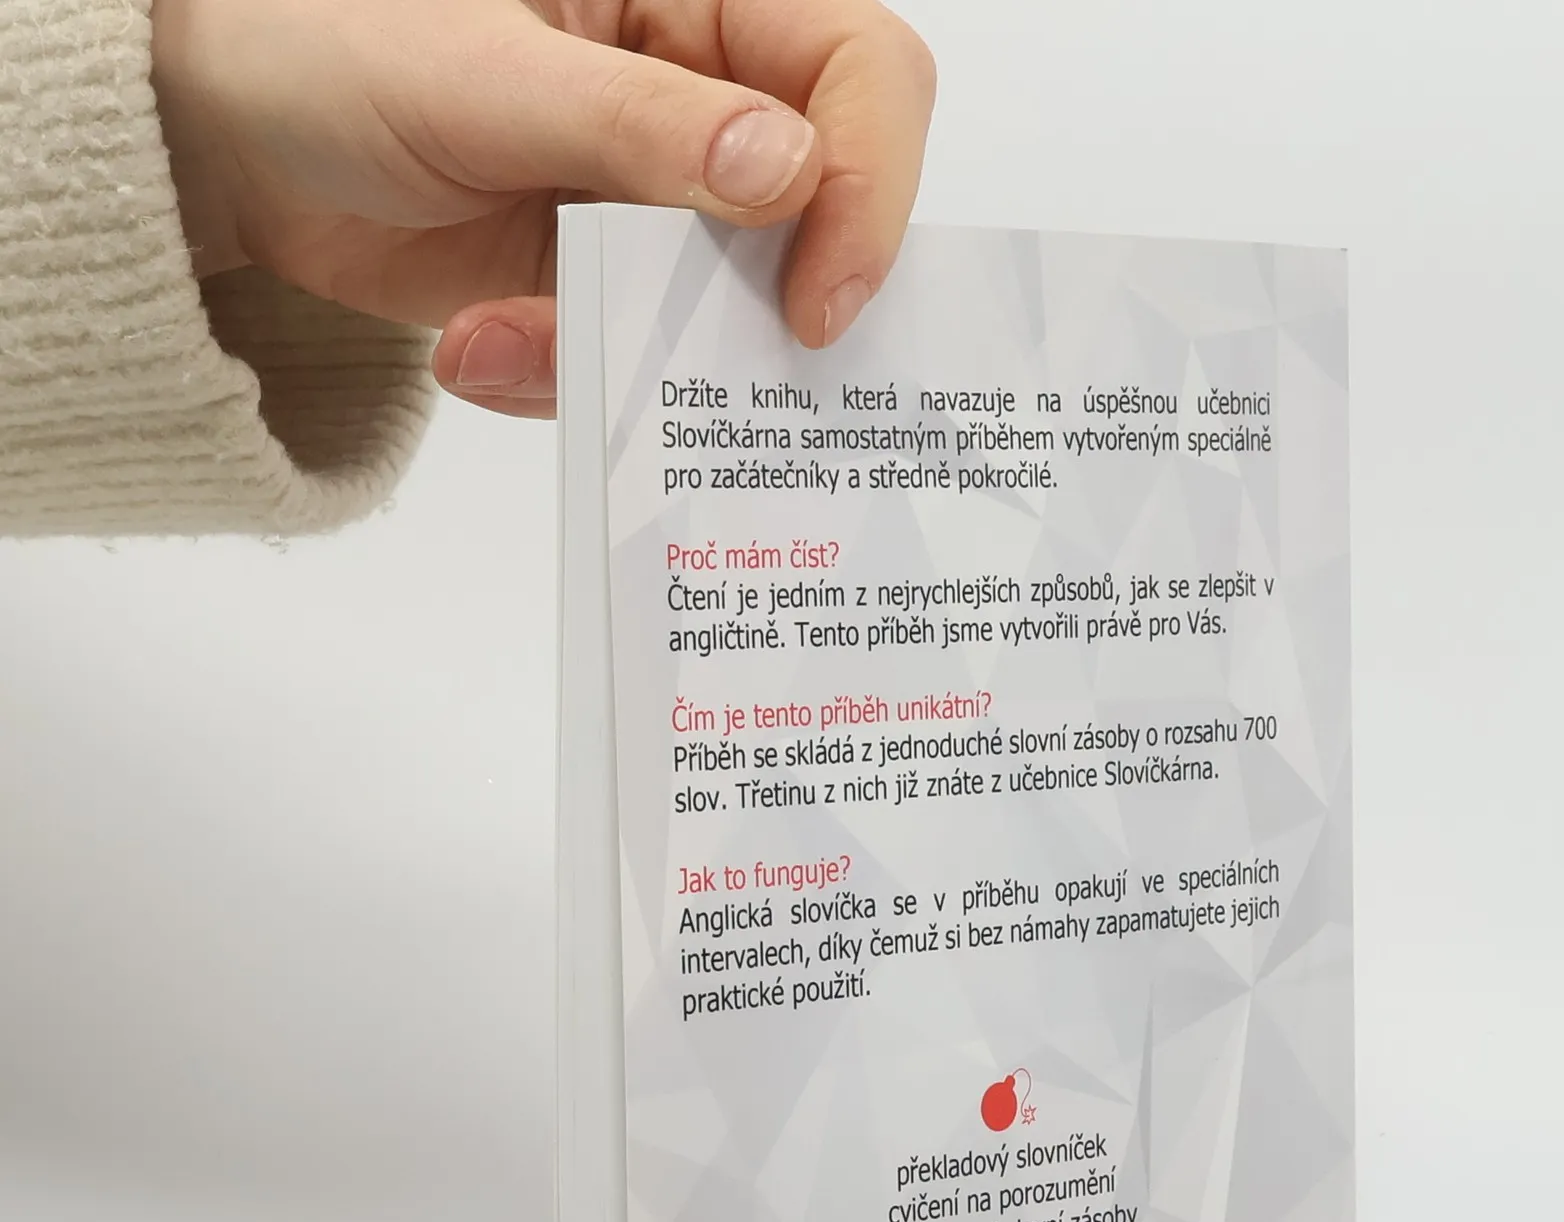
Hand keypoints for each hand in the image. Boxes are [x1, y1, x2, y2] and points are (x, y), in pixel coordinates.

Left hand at [150, 0, 936, 417]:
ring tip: (516, 343)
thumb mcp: (483, 74)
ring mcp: (660, 198)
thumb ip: (640, 125)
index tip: (819, 299)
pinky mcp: (611, 281)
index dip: (870, 185)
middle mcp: (701, 93)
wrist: (231, 140)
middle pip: (829, 202)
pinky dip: (575, 376)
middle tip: (717, 369)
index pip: (860, 73)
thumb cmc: (327, 42)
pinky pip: (648, 355)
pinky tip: (484, 348)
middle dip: (766, 299)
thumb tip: (790, 176)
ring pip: (735, 303)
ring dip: (643, 352)